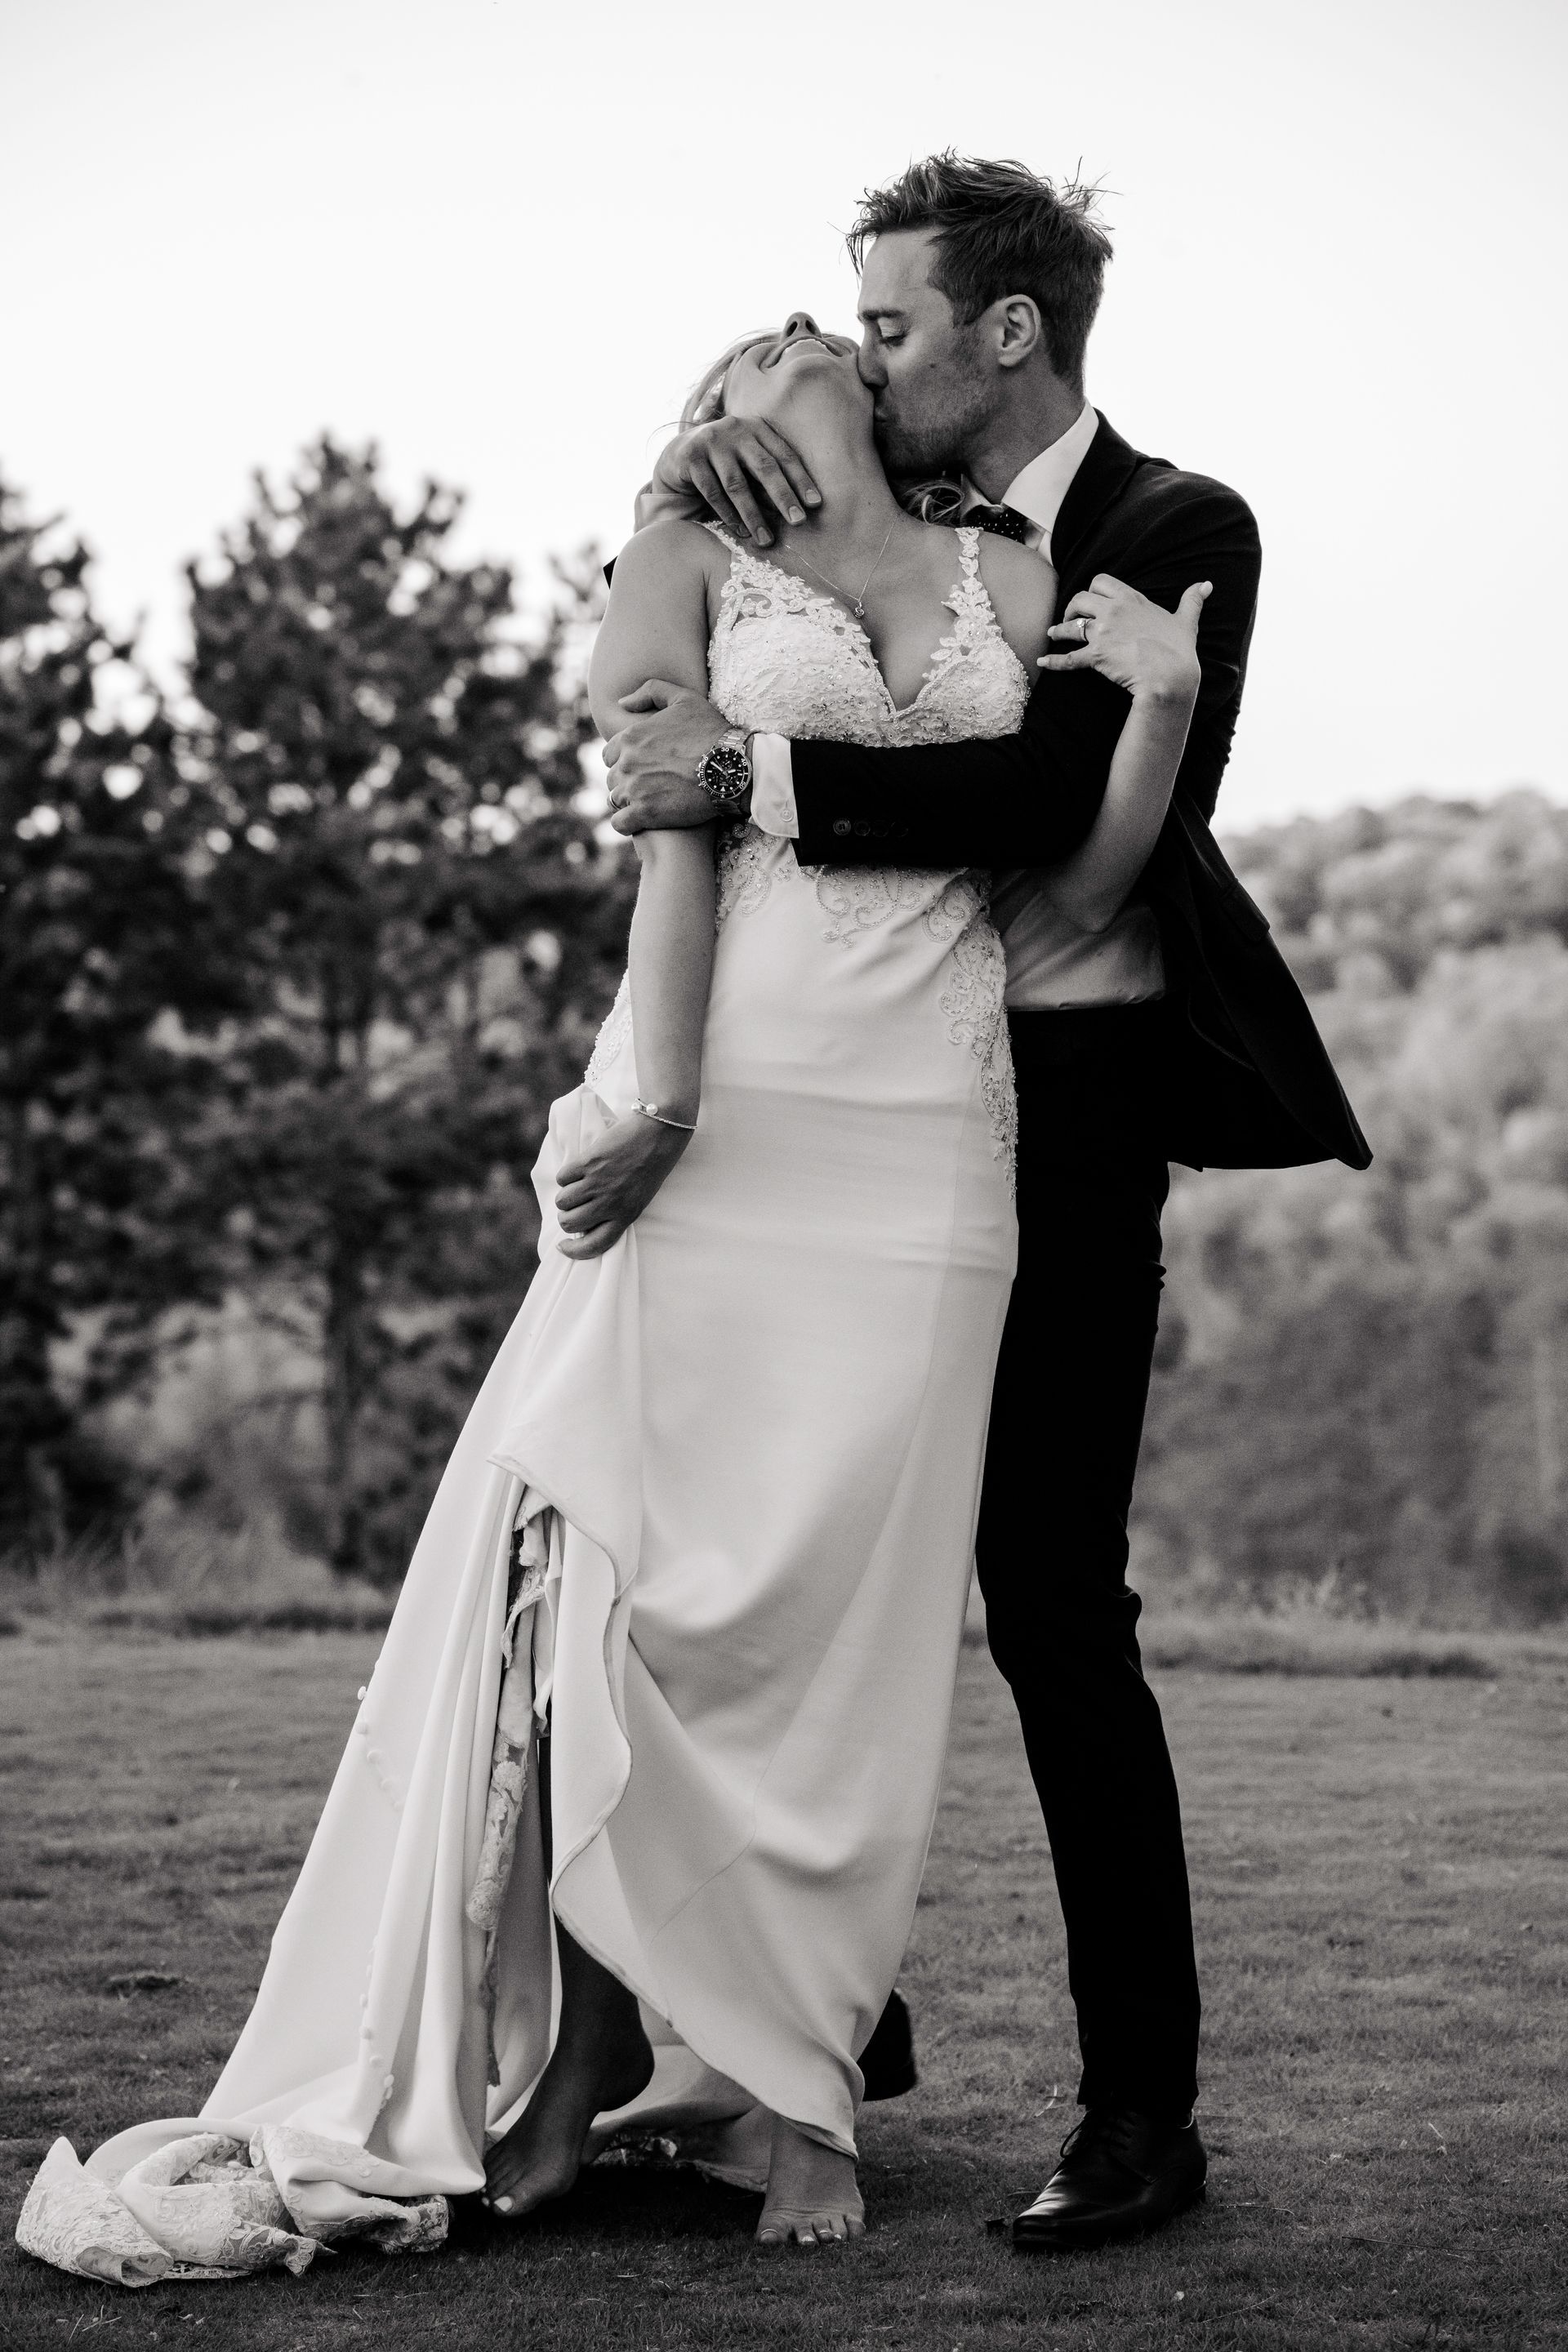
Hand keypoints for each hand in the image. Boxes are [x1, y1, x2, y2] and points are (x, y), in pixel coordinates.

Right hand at [555, 1112, 692, 1259]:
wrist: (659, 1133)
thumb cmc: (651, 1166)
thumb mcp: (638, 1198)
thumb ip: (616, 1212)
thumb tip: (585, 1220)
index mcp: (626, 1216)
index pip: (595, 1245)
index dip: (575, 1252)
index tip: (563, 1247)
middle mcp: (610, 1203)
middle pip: (570, 1223)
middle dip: (566, 1216)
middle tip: (573, 1207)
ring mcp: (598, 1183)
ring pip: (562, 1201)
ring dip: (566, 1195)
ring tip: (577, 1185)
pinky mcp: (589, 1163)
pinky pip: (563, 1177)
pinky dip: (566, 1174)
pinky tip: (579, 1169)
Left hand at [604, 681, 738, 835]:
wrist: (732, 768)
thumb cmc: (712, 732)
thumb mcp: (684, 699)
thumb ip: (650, 692)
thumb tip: (622, 703)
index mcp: (631, 737)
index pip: (610, 755)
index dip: (625, 761)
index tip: (643, 767)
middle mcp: (627, 763)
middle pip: (613, 778)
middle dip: (627, 782)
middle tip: (650, 787)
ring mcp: (634, 789)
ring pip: (615, 800)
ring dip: (628, 803)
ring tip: (649, 804)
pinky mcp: (645, 814)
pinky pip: (620, 824)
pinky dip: (627, 824)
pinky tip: (640, 822)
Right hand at [651, 416, 820, 546]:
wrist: (680, 454)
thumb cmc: (725, 462)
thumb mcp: (748, 459)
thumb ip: (768, 474)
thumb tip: (798, 507)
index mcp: (756, 428)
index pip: (783, 454)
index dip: (801, 479)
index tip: (815, 504)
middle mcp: (735, 429)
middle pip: (764, 467)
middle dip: (783, 496)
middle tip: (798, 521)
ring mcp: (711, 442)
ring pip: (737, 484)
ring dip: (753, 515)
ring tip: (766, 539)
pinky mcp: (691, 458)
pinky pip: (712, 492)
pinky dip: (728, 514)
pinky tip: (741, 532)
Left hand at [1039, 576, 1210, 704]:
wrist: (1169, 675)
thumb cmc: (1178, 649)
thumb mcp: (1186, 621)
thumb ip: (1192, 601)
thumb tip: (1206, 585)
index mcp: (1131, 599)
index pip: (1101, 581)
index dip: (1092, 590)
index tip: (1091, 600)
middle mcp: (1112, 612)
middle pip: (1079, 599)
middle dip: (1071, 607)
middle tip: (1070, 618)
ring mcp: (1102, 634)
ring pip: (1071, 626)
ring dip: (1059, 629)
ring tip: (1053, 633)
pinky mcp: (1095, 657)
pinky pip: (1068, 658)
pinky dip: (1054, 660)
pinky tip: (1043, 661)